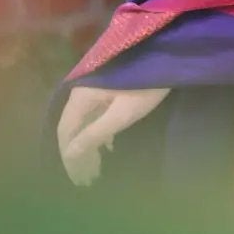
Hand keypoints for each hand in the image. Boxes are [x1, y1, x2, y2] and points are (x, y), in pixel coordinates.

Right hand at [57, 85, 171, 187]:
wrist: (168, 54)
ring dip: (89, 146)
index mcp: (81, 96)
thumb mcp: (122, 114)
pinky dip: (99, 133)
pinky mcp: (108, 89)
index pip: (65, 131)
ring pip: (85, 122)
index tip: (77, 179)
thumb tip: (69, 154)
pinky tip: (108, 147)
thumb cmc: (146, 86)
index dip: (69, 156)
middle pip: (73, 128)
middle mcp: (82, 91)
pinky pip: (95, 115)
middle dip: (79, 155)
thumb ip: (95, 134)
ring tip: (96, 169)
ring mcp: (94, 89)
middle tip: (87, 180)